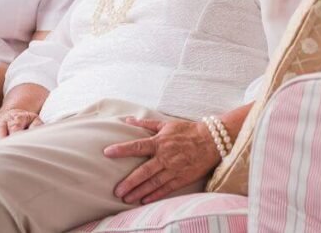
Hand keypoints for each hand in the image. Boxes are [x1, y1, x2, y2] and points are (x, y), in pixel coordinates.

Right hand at [0, 108, 43, 138]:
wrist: (15, 114)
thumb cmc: (27, 123)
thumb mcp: (35, 121)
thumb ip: (37, 127)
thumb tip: (38, 135)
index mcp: (17, 118)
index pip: (15, 125)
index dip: (15, 133)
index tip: (15, 142)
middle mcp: (2, 121)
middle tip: (0, 147)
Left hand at [104, 117, 219, 204]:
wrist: (212, 140)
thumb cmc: (188, 131)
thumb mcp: (167, 124)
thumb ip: (146, 124)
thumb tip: (128, 120)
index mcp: (160, 142)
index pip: (137, 146)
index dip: (122, 149)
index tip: (108, 152)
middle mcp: (165, 157)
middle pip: (144, 171)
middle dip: (129, 182)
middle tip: (117, 191)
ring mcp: (174, 169)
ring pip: (153, 183)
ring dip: (139, 192)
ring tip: (127, 199)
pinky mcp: (182, 178)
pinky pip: (166, 188)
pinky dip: (155, 195)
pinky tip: (144, 200)